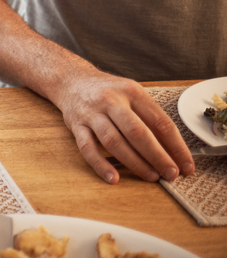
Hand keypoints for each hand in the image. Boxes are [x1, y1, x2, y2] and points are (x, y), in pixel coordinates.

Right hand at [53, 71, 193, 183]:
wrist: (71, 80)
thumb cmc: (107, 91)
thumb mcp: (132, 93)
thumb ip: (149, 117)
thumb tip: (172, 150)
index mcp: (131, 92)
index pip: (159, 122)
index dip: (176, 146)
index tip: (186, 164)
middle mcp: (110, 101)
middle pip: (137, 132)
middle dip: (157, 156)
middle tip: (171, 174)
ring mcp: (91, 113)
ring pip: (114, 142)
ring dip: (134, 162)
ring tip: (151, 176)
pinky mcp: (76, 125)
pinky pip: (87, 148)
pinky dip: (101, 165)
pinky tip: (113, 177)